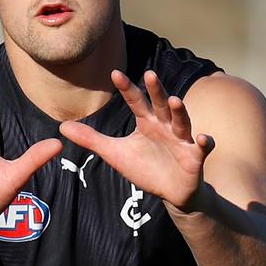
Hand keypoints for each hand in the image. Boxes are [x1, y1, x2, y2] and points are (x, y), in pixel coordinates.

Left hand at [59, 70, 213, 211]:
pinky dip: (204, 143)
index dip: (126, 88)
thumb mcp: (114, 154)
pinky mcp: (195, 157)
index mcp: (146, 122)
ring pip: (181, 122)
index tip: (114, 73)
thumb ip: (91, 139)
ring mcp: (181, 140)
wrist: (170, 193)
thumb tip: (61, 127)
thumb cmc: (144, 168)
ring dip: (179, 111)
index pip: (135, 101)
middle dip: (156, 90)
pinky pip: (201, 148)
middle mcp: (165, 126)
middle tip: (149, 74)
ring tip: (174, 100)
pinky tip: (204, 138)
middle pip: (160, 105)